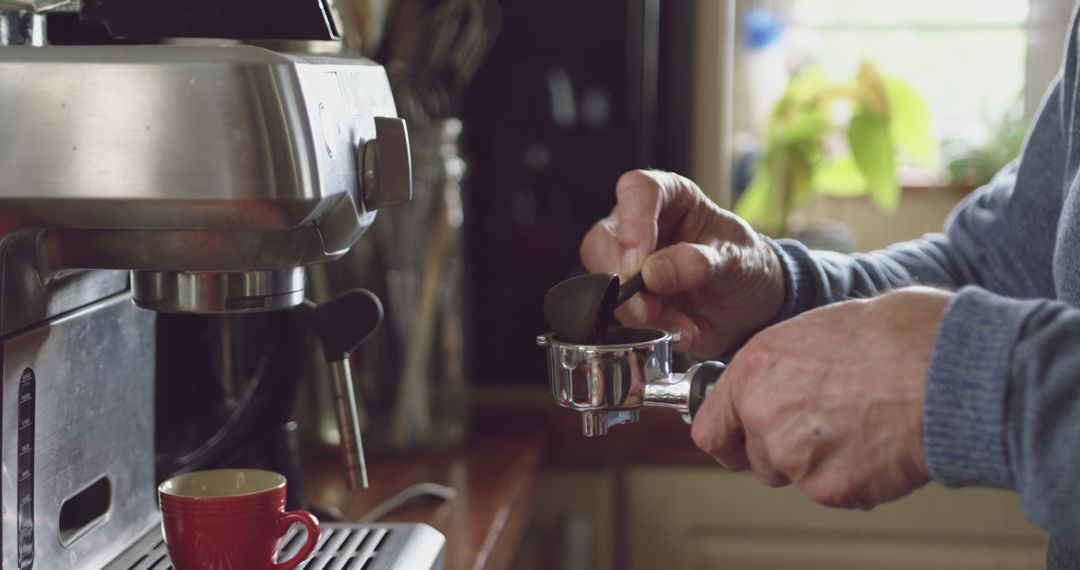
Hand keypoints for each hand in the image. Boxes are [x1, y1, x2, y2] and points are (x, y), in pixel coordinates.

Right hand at [580, 170, 784, 357]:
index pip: (637, 190)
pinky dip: (645, 329)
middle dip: (622, 278)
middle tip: (650, 306)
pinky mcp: (626, 298)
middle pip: (603, 239)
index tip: (639, 262)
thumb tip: (652, 273)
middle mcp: (641, 224)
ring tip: (678, 325)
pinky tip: (679, 333)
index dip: (633, 223)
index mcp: (671, 197)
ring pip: (601, 281)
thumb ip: (699, 262)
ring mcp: (628, 262)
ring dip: (635, 310)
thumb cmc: (745, 267)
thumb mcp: (736, 260)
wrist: (749, 310)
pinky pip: (617, 313)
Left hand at [691, 287, 951, 509]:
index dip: (727, 439)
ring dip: (819, 464)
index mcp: (755, 368)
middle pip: (756, 458)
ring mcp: (794, 455)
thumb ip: (784, 367)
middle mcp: (764, 413)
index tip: (737, 443)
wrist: (947, 366)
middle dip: (784, 450)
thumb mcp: (819, 329)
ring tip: (862, 426)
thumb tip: (778, 382)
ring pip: (794, 476)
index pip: (710, 429)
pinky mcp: (830, 487)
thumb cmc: (897, 337)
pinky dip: (856, 479)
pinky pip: (834, 494)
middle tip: (827, 426)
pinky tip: (881, 445)